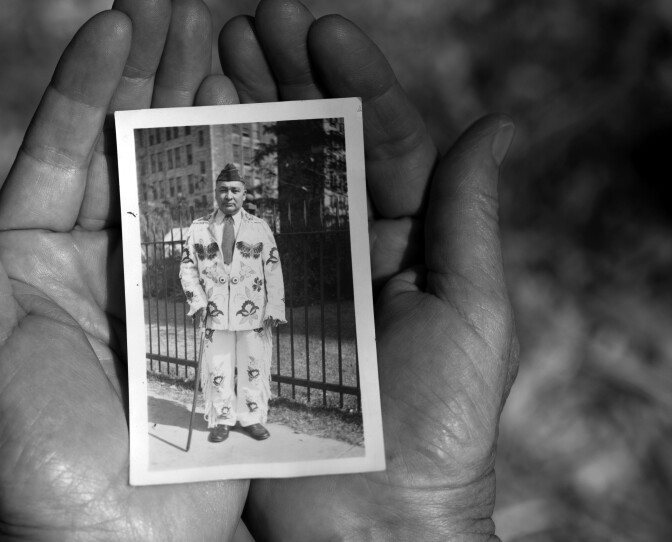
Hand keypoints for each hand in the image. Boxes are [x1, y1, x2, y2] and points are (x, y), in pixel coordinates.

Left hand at [0, 2, 247, 539]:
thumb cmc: (36, 457)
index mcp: (36, 260)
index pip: (62, 151)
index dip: (87, 83)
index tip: (118, 18)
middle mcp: (100, 263)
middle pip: (129, 153)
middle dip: (155, 77)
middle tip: (187, 7)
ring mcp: (164, 286)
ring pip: (185, 185)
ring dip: (208, 118)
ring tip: (235, 47)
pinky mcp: (215, 318)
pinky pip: (234, 242)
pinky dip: (252, 191)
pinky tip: (274, 138)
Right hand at [219, 1, 517, 538]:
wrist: (371, 528)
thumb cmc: (436, 433)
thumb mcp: (472, 320)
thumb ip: (470, 222)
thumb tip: (496, 125)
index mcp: (407, 245)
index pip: (382, 143)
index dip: (355, 82)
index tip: (320, 27)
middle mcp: (344, 251)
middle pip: (313, 150)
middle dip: (285, 80)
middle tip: (248, 19)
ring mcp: (286, 280)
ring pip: (261, 184)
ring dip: (239, 118)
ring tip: (210, 54)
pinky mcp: (239, 317)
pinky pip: (220, 246)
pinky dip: (202, 193)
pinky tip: (182, 141)